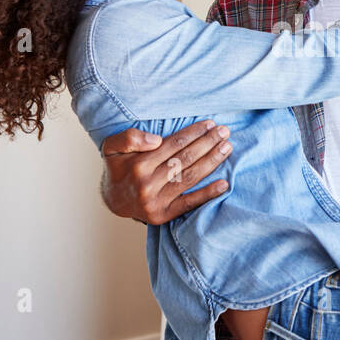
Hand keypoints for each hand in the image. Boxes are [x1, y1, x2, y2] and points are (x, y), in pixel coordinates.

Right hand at [100, 121, 231, 224]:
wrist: (113, 201)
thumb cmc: (117, 168)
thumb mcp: (112, 147)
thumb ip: (130, 138)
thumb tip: (155, 140)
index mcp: (138, 164)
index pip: (173, 144)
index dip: (193, 133)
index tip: (209, 124)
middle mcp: (148, 183)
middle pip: (185, 159)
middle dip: (207, 143)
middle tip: (224, 132)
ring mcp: (156, 201)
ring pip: (190, 177)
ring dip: (212, 161)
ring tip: (227, 148)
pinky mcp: (163, 215)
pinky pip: (189, 203)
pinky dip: (208, 194)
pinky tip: (224, 184)